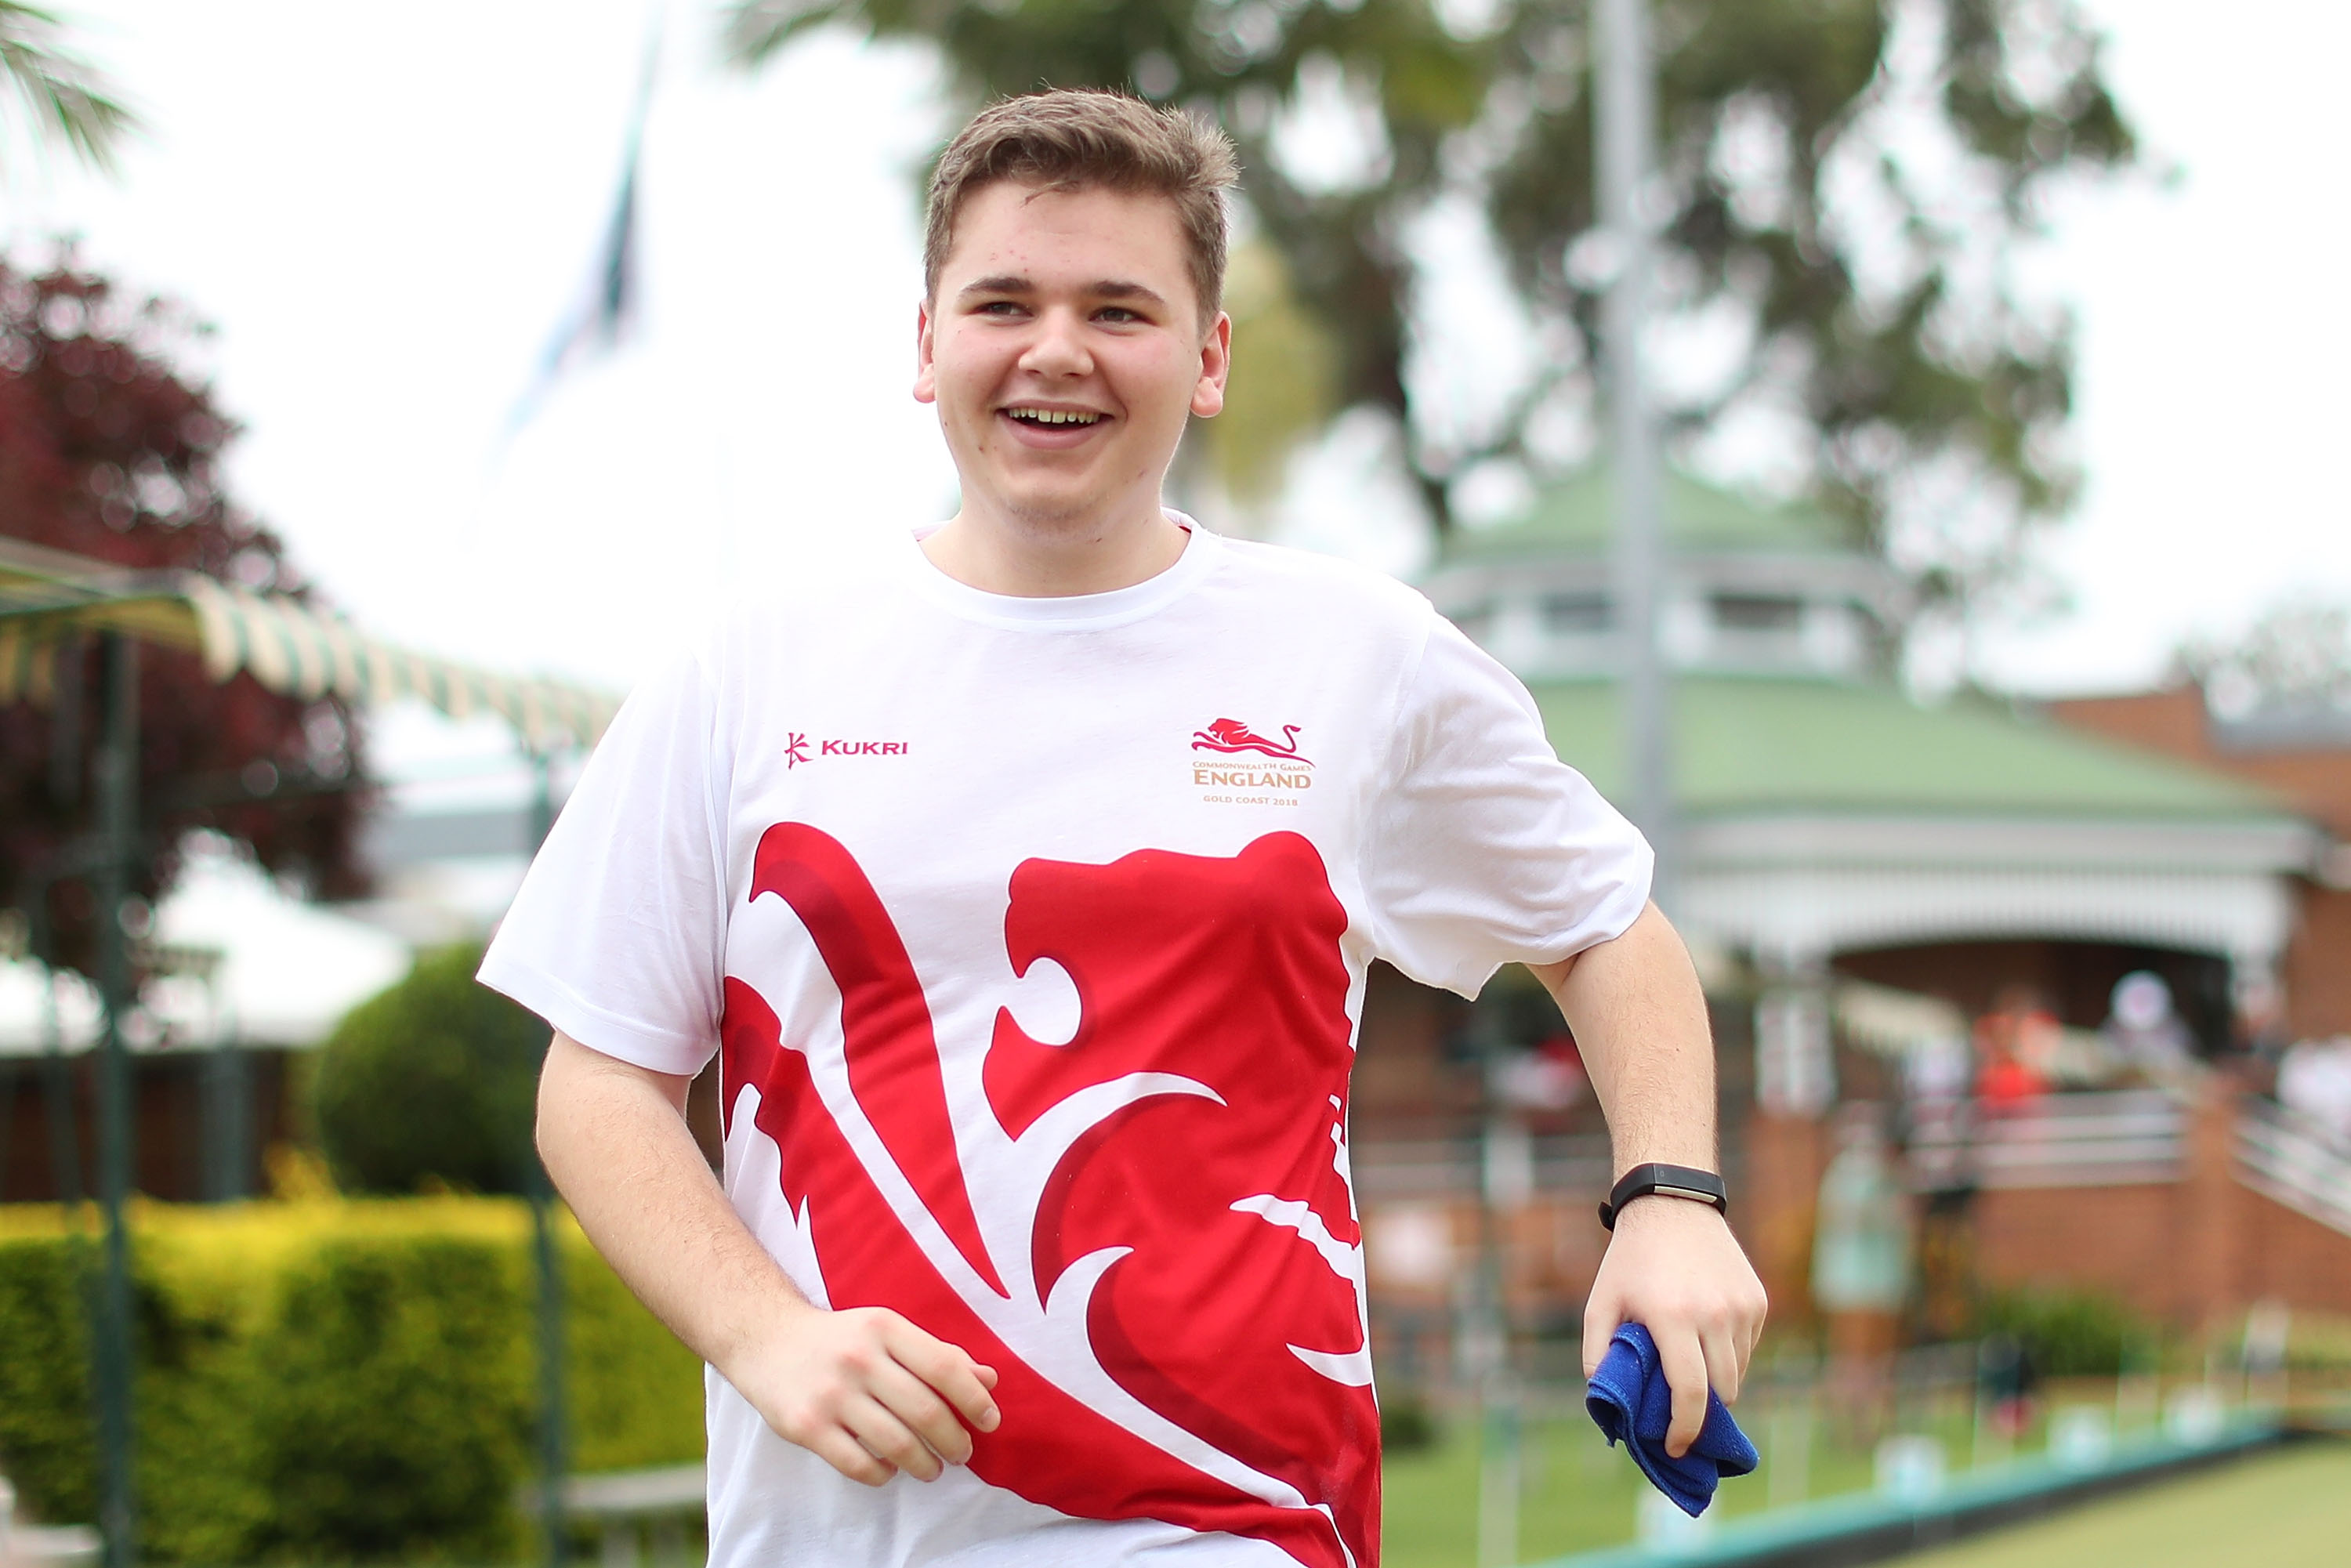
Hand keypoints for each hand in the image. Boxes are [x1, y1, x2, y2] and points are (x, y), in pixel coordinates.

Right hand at [729, 1300, 1001, 1485]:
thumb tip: (988, 1380)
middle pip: (924, 1411)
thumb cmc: (841, 1339)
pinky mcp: (806, 1426)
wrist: (766, 1339)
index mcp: (884, 1328)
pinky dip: (883, 1474)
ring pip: (895, 1444)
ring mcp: (831, 1394)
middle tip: (962, 1453)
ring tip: (932, 1468)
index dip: (974, 1399)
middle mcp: (859, 1358)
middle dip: (954, 1441)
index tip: (989, 1421)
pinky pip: (858, 1464)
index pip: (944, 1367)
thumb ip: (937, 1354)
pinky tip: (890, 1470)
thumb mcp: (887, 1332)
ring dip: (924, 1464)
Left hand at [1582, 1196, 1766, 1458]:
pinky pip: (1748, 1347)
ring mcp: (1740, 1307)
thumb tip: (1606, 1402)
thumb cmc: (1631, 1260)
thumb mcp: (1600, 1302)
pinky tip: (1705, 1337)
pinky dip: (1730, 1356)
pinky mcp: (1757, 1300)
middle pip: (1721, 1390)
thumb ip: (1598, 1354)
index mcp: (1673, 1316)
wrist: (1672, 1206)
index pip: (1690, 1391)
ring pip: (1738, 1372)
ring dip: (1716, 1383)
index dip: (1685, 1429)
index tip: (1676, 1447)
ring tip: (1688, 1367)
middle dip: (1701, 1412)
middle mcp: (1714, 1313)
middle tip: (1680, 1415)